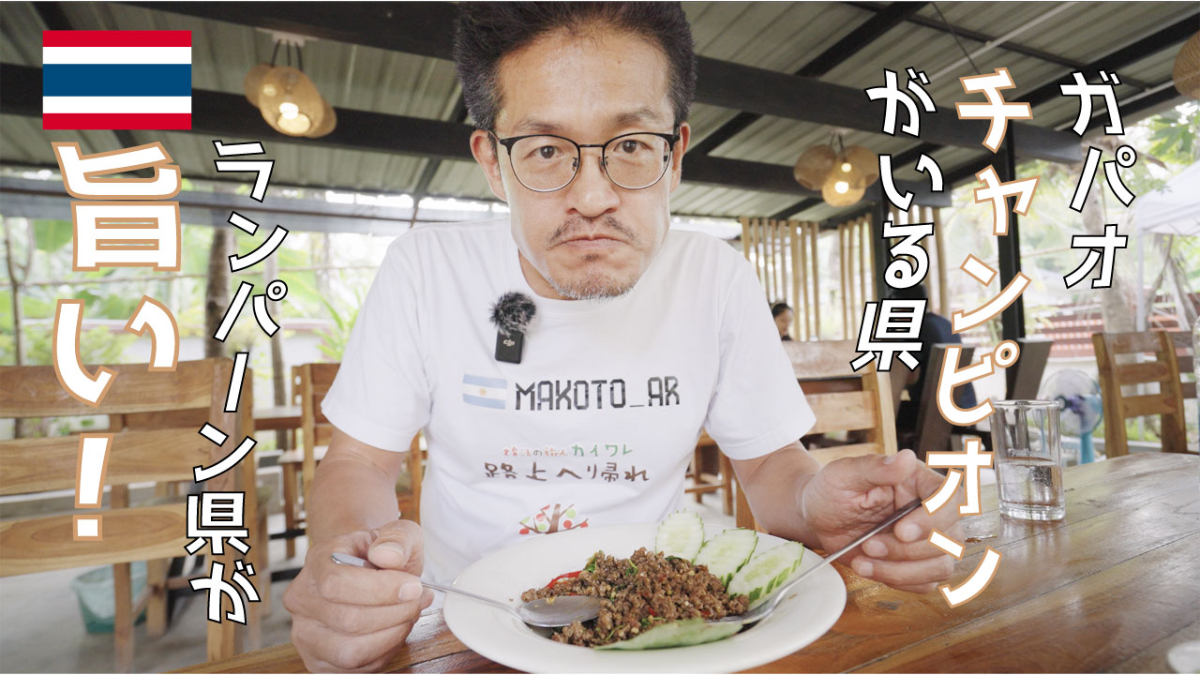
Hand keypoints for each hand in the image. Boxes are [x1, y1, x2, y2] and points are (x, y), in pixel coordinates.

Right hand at [282, 520, 432, 671]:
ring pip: (351, 652)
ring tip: (408, 616)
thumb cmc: (381, 554)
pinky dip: (384, 653)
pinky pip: (356, 669)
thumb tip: (387, 555)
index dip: (381, 590)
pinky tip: (393, 631)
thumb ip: (397, 538)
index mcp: (317, 561)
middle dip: (396, 614)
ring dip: (392, 636)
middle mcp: (302, 599)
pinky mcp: (318, 661)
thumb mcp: (397, 533)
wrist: (368, 570)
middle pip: (349, 620)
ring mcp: (306, 634)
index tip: (413, 586)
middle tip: (418, 601)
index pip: (337, 583)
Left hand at [801, 449, 962, 593]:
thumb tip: (904, 458)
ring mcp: (927, 540)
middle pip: (950, 538)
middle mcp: (930, 511)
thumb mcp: (844, 474)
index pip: (952, 498)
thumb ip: (875, 467)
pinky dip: (897, 581)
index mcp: (918, 481)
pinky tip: (870, 568)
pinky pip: (925, 583)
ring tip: (864, 560)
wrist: (819, 518)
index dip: (934, 519)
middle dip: (906, 550)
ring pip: (940, 566)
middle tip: (868, 545)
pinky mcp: (916, 564)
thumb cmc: (832, 490)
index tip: (902, 530)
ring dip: (901, 570)